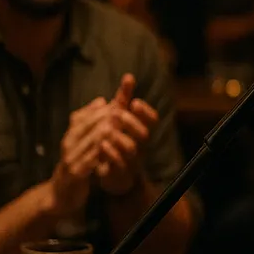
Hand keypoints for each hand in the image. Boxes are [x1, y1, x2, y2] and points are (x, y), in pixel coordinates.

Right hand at [49, 98, 110, 215]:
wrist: (62, 192)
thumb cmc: (76, 163)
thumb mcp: (81, 141)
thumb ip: (90, 121)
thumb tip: (101, 100)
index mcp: (72, 134)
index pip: (86, 116)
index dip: (102, 108)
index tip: (119, 100)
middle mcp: (68, 144)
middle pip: (86, 127)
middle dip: (103, 118)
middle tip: (120, 111)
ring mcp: (70, 159)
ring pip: (87, 143)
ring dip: (102, 134)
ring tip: (116, 126)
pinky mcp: (75, 174)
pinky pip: (88, 162)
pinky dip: (99, 155)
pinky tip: (110, 150)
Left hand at [97, 74, 158, 197]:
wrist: (113, 176)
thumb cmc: (117, 143)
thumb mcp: (119, 120)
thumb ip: (123, 100)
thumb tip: (128, 76)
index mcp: (140, 132)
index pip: (152, 120)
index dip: (146, 111)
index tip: (134, 102)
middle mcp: (140, 146)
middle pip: (144, 133)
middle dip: (130, 122)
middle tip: (116, 114)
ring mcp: (131, 160)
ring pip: (132, 148)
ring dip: (119, 137)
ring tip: (106, 130)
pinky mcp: (120, 173)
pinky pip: (118, 164)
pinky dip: (110, 153)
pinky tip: (101, 145)